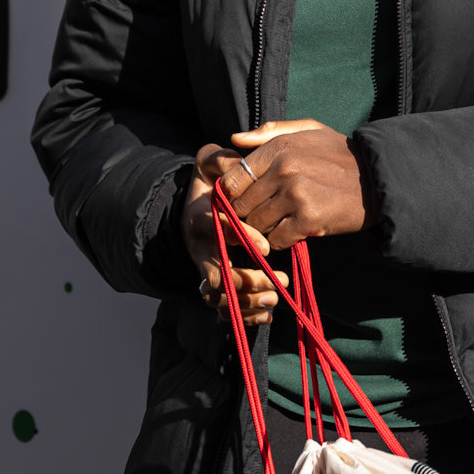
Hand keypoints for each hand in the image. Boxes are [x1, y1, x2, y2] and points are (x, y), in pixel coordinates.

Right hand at [183, 141, 288, 326]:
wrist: (197, 206)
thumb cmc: (212, 182)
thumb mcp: (209, 163)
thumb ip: (219, 158)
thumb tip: (233, 160)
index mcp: (198, 218)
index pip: (214, 229)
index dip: (237, 236)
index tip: (265, 245)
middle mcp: (198, 248)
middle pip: (214, 274)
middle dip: (245, 281)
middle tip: (277, 281)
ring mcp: (204, 269)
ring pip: (217, 298)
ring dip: (245, 302)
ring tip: (274, 300)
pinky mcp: (214, 285)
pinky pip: (223, 310)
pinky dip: (244, 315)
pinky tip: (268, 314)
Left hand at [217, 119, 377, 251]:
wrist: (380, 179)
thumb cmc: (341, 154)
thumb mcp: (310, 130)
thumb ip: (270, 132)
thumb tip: (233, 140)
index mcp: (279, 147)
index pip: (232, 180)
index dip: (234, 195)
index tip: (246, 200)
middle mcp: (284, 169)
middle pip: (241, 206)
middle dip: (249, 215)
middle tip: (266, 215)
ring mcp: (296, 195)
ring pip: (256, 225)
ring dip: (266, 228)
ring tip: (284, 220)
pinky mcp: (309, 219)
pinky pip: (277, 239)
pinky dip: (282, 240)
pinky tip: (296, 230)